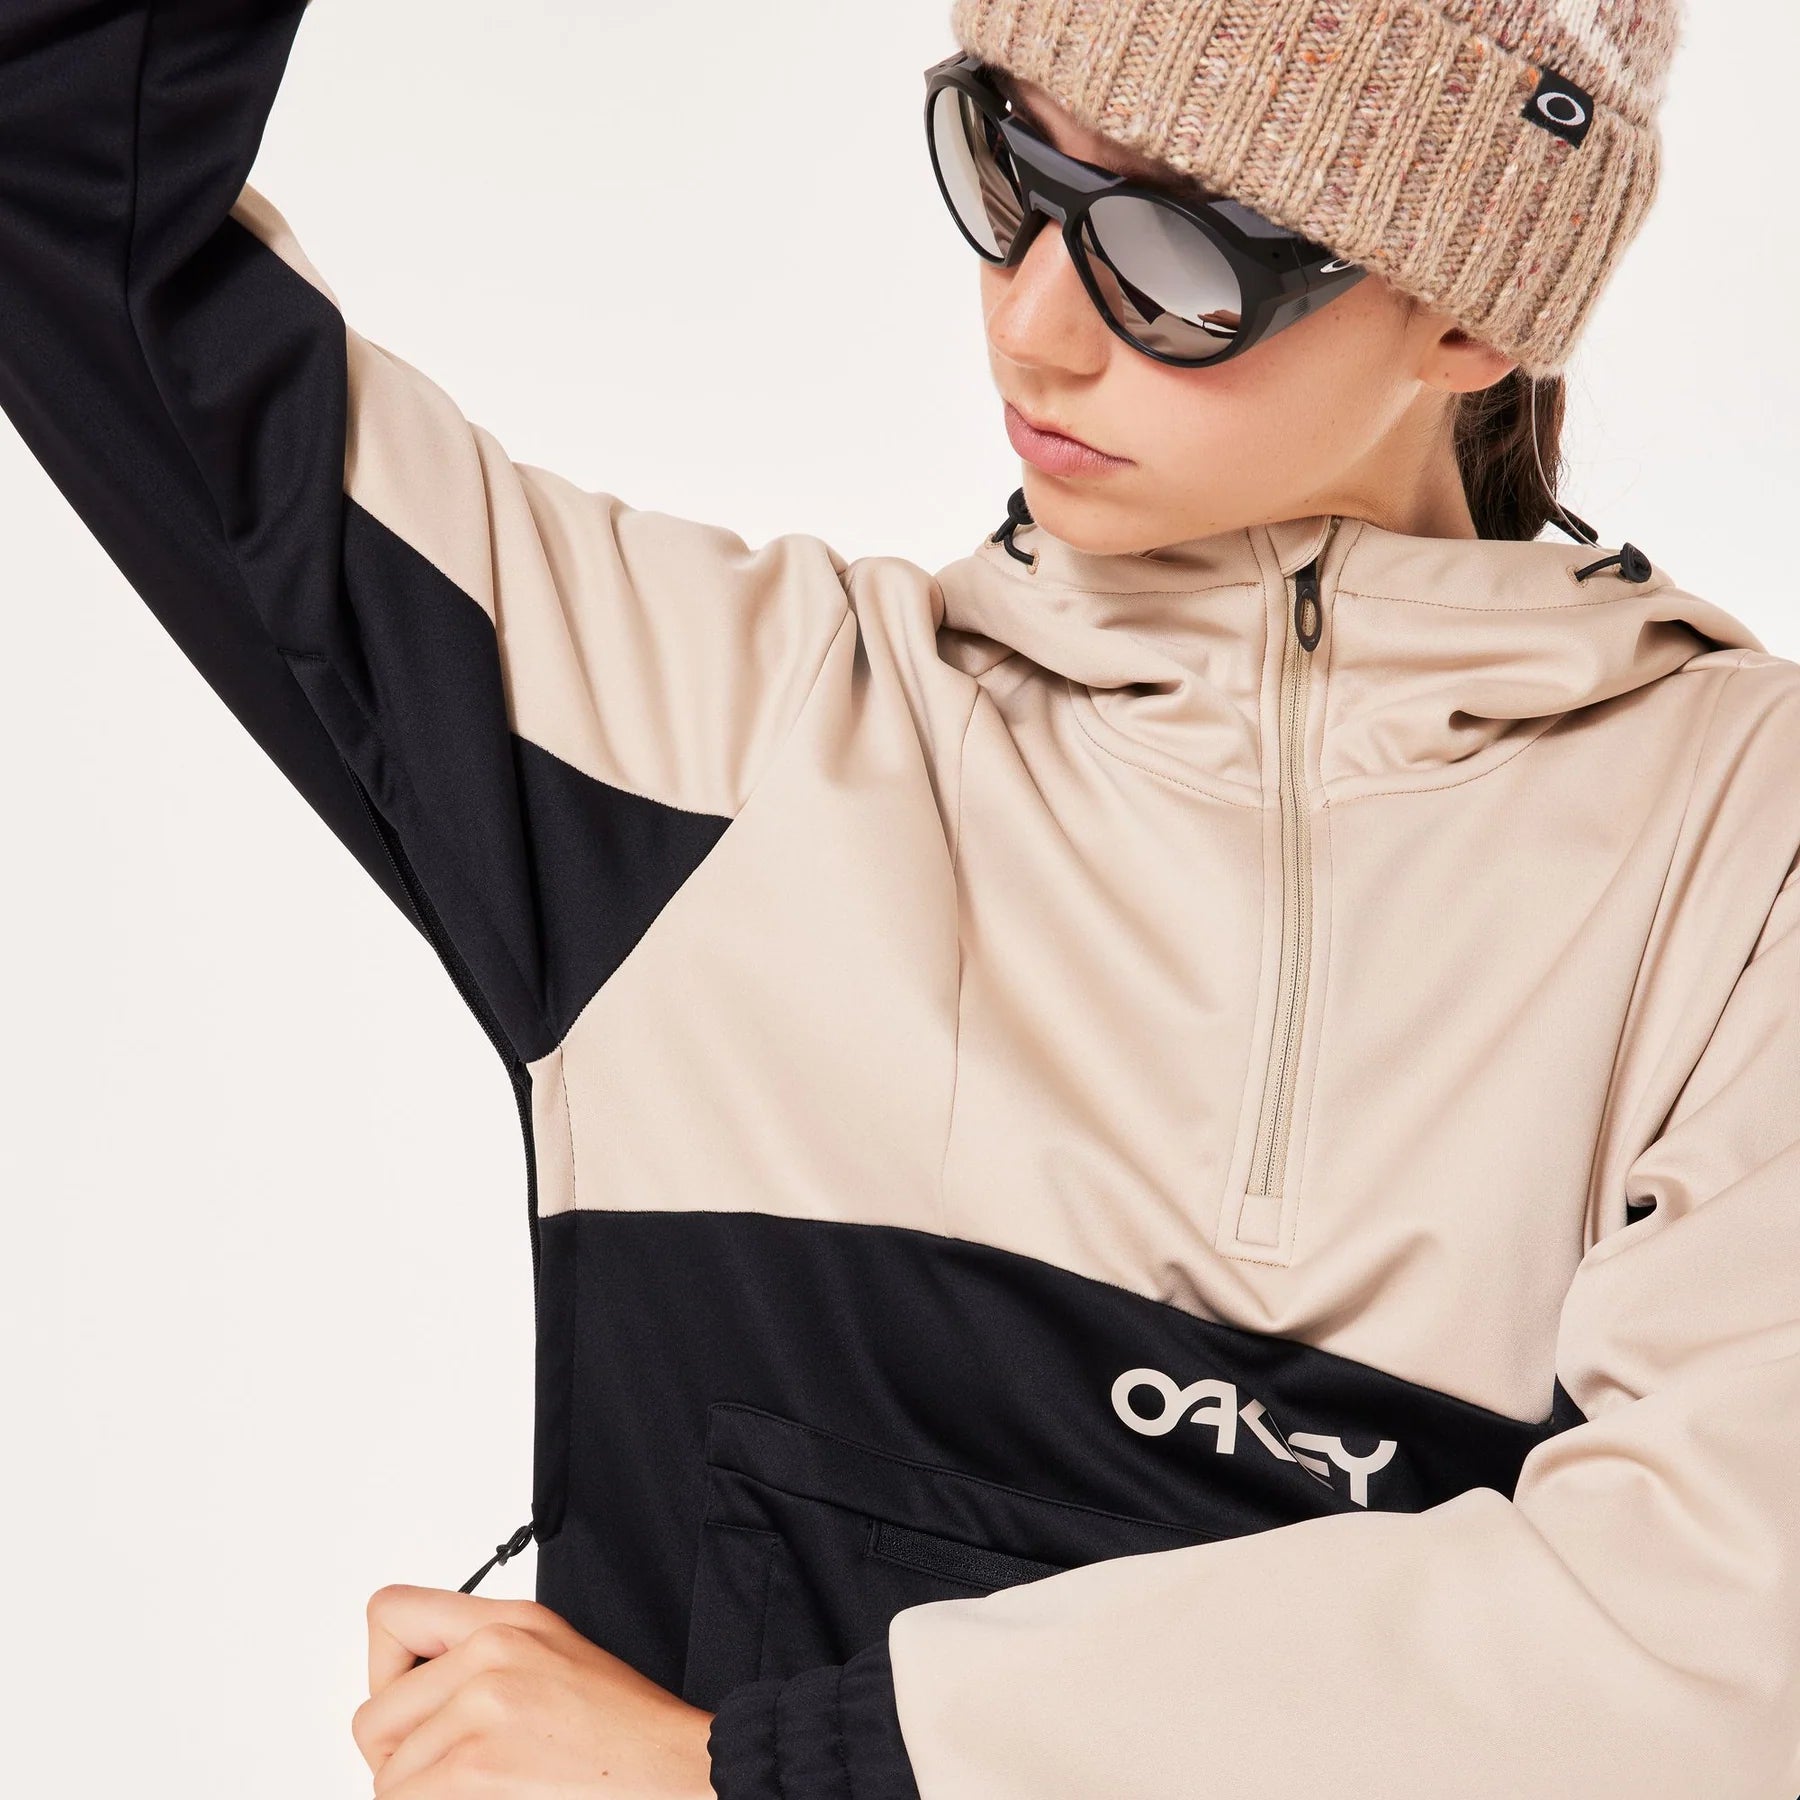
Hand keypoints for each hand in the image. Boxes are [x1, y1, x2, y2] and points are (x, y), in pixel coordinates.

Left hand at [353, 1583, 716, 1797]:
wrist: (674, 1769)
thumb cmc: (623, 1730)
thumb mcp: (555, 1655)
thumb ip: (485, 1657)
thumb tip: (417, 1696)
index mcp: (510, 1620)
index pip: (390, 1614)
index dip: (386, 1671)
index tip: (414, 1708)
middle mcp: (491, 1650)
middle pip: (374, 1716)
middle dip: (399, 1758)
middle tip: (449, 1773)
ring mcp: (483, 1705)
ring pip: (387, 1774)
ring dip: (421, 1795)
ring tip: (481, 1789)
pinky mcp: (475, 1765)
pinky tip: (484, 1798)